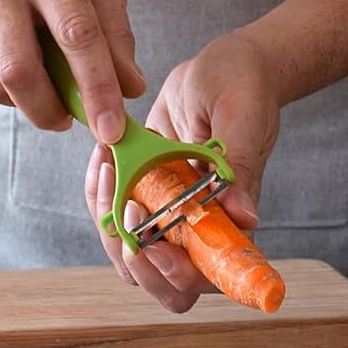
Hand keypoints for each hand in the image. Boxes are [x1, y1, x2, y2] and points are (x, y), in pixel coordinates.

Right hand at [0, 0, 144, 140]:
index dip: (96, 89)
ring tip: (50, 92)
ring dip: (27, 105)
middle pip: (20, 70)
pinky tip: (22, 78)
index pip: (76, 37)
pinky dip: (2, 95)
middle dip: (51, 110)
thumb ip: (116, 32)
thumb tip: (130, 89)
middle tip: (74, 119)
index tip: (112, 128)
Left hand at [87, 31, 277, 312]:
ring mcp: (171, 213)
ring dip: (108, 221)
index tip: (154, 248)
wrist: (223, 66)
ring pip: (131, 253)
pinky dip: (100, 194)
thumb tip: (247, 220)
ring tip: (108, 169)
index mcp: (233, 220)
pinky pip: (113, 216)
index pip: (206, 277)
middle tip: (123, 208)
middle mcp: (201, 226)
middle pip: (161, 281)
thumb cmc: (245, 88)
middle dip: (132, 256)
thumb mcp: (243, 120)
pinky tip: (103, 158)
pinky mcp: (146, 193)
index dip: (176, 277)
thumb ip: (240, 170)